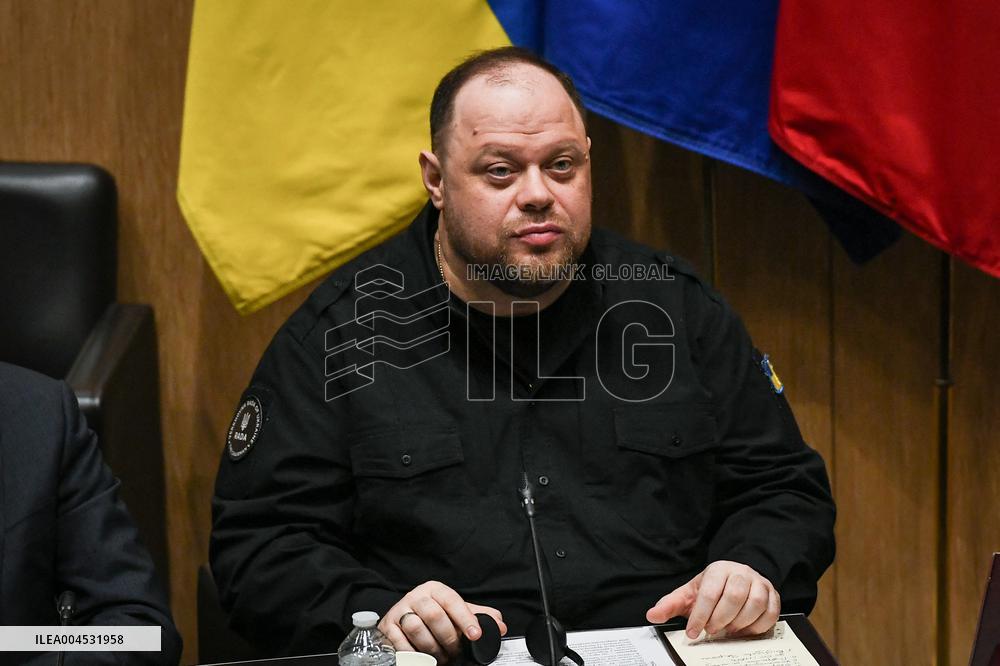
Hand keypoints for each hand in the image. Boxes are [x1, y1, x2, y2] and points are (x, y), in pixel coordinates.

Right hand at [378, 581, 506, 662]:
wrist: (404, 616)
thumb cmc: (434, 614)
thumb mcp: (456, 612)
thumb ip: (479, 617)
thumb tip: (500, 626)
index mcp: (436, 589)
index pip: (452, 601)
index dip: (465, 618)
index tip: (475, 634)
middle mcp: (417, 596)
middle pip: (434, 615)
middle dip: (448, 638)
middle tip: (455, 652)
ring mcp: (400, 610)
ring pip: (417, 628)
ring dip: (432, 648)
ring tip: (440, 656)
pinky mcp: (388, 626)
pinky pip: (401, 642)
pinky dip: (414, 653)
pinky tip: (423, 657)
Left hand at [645, 561, 779, 638]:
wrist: (735, 578)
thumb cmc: (711, 588)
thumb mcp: (689, 593)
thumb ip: (670, 604)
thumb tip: (652, 615)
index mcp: (718, 569)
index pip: (710, 592)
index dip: (700, 615)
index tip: (693, 632)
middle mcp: (741, 572)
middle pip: (735, 597)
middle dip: (721, 619)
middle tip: (711, 631)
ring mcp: (760, 583)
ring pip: (755, 603)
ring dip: (740, 623)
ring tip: (728, 631)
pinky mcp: (773, 595)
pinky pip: (771, 612)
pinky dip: (758, 626)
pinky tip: (744, 631)